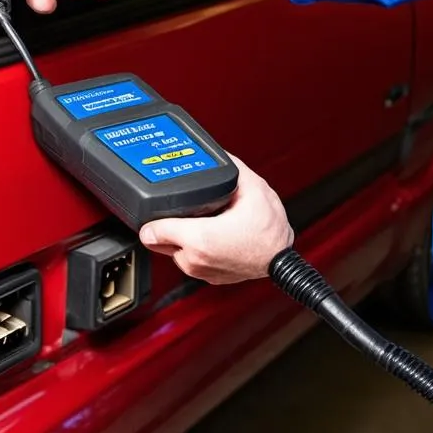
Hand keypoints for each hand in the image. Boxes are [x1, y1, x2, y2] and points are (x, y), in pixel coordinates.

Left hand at [139, 155, 293, 284]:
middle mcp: (194, 260)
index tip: (154, 208)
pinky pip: (189, 260)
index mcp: (199, 239)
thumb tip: (220, 154)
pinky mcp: (206, 277)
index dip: (150, 216)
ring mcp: (200, 271)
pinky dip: (193, 249)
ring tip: (202, 222)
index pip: (151, 231)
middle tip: (184, 211)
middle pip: (160, 240)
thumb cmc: (270, 231)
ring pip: (173, 251)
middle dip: (168, 224)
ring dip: (181, 237)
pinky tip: (209, 235)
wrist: (281, 259)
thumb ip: (233, 168)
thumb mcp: (254, 189)